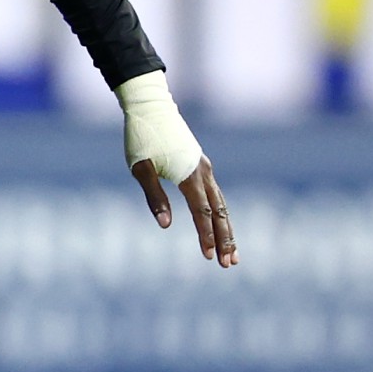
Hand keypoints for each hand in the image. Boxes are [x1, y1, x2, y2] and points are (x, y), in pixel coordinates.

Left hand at [115, 70, 237, 268]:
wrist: (150, 107)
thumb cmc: (141, 138)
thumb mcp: (140, 169)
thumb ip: (154, 197)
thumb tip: (166, 225)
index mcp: (189, 174)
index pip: (202, 212)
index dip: (206, 235)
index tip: (209, 257)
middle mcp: (203, 172)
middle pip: (219, 212)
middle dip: (225, 239)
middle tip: (230, 264)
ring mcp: (205, 168)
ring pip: (221, 204)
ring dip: (227, 230)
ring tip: (232, 254)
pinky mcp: (201, 166)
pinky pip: (215, 195)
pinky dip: (219, 214)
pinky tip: (220, 227)